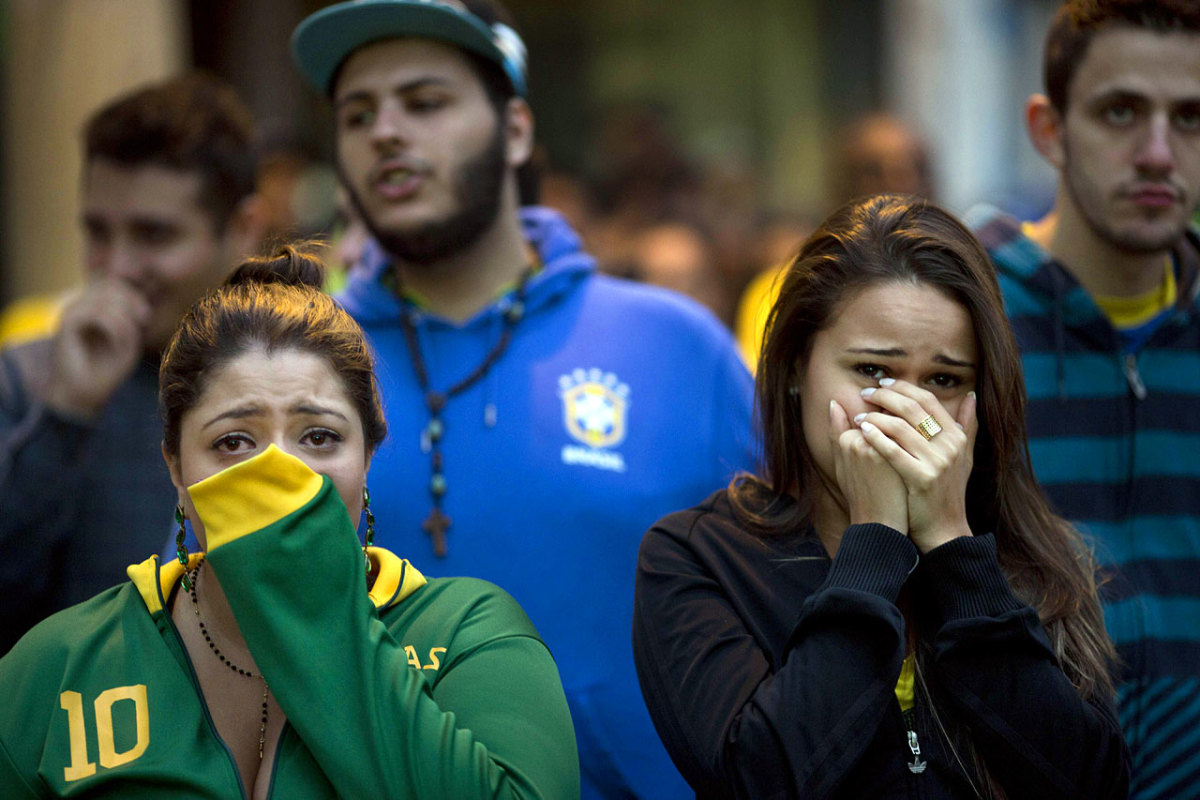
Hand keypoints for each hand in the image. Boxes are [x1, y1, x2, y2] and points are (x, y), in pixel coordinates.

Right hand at [43, 277, 150, 418]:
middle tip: (142, 323)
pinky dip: (114, 326)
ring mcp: (71, 312)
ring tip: (128, 340)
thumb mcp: (128, 342)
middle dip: (132, 302)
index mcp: (93, 307)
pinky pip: (95, 313)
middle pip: (111, 284)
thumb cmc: (106, 370)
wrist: (82, 395)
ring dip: (124, 318)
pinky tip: (119, 343)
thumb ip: (132, 320)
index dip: (134, 296)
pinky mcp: (66, 324)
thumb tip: (138, 304)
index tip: (145, 318)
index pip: (115, 284)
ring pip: (104, 297)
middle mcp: (80, 305)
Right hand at [829, 399, 907, 533]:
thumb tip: (834, 402)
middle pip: (887, 414)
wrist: (878, 525)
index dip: (887, 417)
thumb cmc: (860, 495)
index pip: (872, 413)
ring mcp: (878, 449)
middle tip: (911, 433)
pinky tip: (925, 446)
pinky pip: (911, 438)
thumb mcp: (841, 463)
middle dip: (901, 417)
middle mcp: (859, 440)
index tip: (898, 428)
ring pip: (901, 423)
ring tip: (918, 441)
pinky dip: (919, 438)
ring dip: (912, 427)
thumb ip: (836, 430)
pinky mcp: (897, 459)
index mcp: (845, 439)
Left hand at [856, 380, 976, 551]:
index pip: (928, 400)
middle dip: (884, 397)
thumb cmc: (948, 491)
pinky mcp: (921, 478)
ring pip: (899, 427)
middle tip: (866, 394)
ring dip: (874, 417)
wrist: (944, 528)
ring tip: (859, 416)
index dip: (903, 388)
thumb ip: (967, 425)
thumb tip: (971, 395)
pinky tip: (862, 431)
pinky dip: (875, 437)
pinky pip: (892, 450)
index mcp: (957, 436)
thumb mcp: (964, 456)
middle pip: (912, 408)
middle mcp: (950, 446)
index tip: (883, 384)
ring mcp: (936, 462)